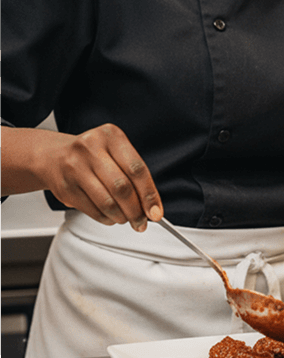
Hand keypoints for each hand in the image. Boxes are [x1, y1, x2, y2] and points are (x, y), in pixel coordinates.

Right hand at [2, 124, 162, 230]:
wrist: (53, 156)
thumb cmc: (92, 155)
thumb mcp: (114, 151)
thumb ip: (133, 174)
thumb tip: (151, 206)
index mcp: (111, 136)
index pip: (136, 169)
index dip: (149, 194)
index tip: (156, 212)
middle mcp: (91, 148)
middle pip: (122, 188)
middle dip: (136, 211)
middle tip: (141, 221)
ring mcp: (75, 167)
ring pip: (107, 202)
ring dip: (121, 217)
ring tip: (126, 219)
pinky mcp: (64, 187)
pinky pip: (92, 211)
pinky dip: (106, 218)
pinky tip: (110, 216)